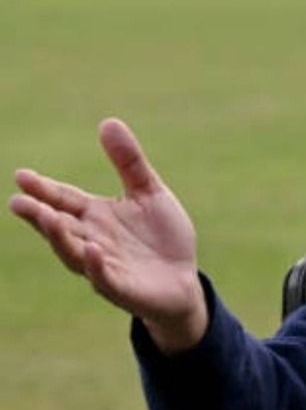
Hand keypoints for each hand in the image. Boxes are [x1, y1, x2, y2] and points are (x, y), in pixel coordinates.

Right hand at [10, 118, 206, 353]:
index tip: (21, 175)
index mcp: (96, 216)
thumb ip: (129, 162)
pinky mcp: (123, 288)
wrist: (184, 280)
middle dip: (40, 216)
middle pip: (60, 227)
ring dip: (60, 237)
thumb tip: (108, 121)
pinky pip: (106, 278)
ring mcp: (105, 266)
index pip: (64, 199)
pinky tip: (92, 250)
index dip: (43, 189)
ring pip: (74, 253)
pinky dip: (96, 265)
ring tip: (48, 219)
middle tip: (18, 201)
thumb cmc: (162, 237)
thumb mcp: (149, 192)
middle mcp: (92, 240)